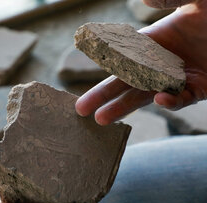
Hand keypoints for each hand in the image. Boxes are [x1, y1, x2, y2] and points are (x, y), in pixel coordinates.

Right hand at [75, 0, 206, 124]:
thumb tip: (142, 1)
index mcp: (156, 39)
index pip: (122, 55)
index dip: (102, 66)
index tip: (86, 68)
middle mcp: (163, 61)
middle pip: (126, 81)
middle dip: (103, 95)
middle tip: (80, 109)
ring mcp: (180, 77)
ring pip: (145, 96)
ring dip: (123, 107)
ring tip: (100, 119)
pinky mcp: (200, 89)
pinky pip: (180, 99)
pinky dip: (170, 100)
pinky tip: (159, 99)